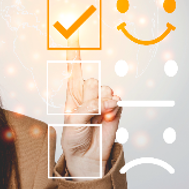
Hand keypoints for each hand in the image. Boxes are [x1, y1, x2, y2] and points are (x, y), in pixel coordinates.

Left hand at [60, 31, 122, 179]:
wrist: (87, 156)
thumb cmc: (74, 139)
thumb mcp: (72, 123)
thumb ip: (88, 108)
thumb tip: (109, 100)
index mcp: (72, 93)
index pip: (73, 69)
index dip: (73, 52)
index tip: (73, 32)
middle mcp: (87, 94)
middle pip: (92, 80)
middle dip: (90, 97)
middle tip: (86, 113)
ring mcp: (102, 100)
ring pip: (106, 90)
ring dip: (101, 104)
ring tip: (95, 118)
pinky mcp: (115, 108)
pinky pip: (116, 101)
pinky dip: (112, 110)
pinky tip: (106, 118)